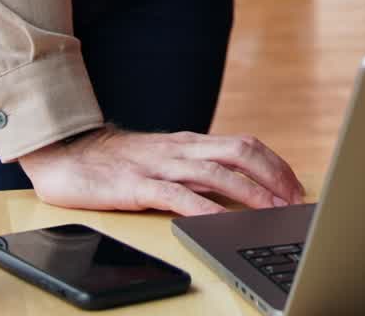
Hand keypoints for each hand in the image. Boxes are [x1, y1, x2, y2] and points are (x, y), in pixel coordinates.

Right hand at [19, 125, 305, 215]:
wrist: (67, 153)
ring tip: (271, 210)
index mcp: (191, 143)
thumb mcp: (165, 160)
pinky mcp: (137, 185)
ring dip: (248, 192)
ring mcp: (161, 165)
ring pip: (216, 173)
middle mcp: (182, 149)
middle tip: (294, 199)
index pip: (244, 145)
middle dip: (272, 176)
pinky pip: (176, 196)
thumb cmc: (118, 162)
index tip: (296, 185)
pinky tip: (219, 222)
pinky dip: (202, 208)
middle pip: (240, 153)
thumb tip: (235, 189)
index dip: (274, 164)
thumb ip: (195, 170)